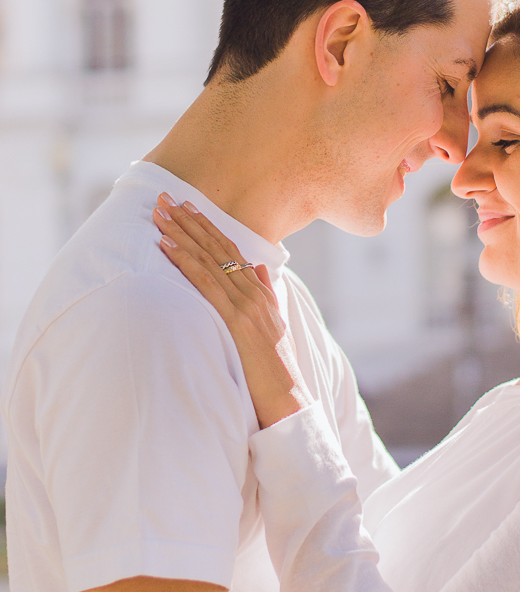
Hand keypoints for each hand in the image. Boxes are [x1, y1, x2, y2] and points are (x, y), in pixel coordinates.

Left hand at [153, 194, 312, 428]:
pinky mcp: (235, 319)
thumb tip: (255, 267)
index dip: (208, 226)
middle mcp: (253, 291)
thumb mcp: (274, 323)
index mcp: (261, 291)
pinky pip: (204, 283)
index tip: (188, 206)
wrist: (287, 395)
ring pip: (208, 259)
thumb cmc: (276, 368)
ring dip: (181, 232)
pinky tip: (167, 245)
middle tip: (165, 196)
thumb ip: (265, 292)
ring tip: (159, 212)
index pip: (231, 249)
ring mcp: (245, 303)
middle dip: (189, 219)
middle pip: (216, 246)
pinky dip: (184, 261)